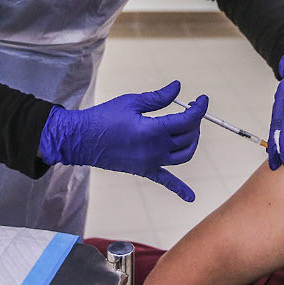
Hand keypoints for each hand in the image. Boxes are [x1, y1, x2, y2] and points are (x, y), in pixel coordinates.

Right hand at [40, 80, 206, 200]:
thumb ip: (159, 97)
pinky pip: (166, 181)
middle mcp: (155, 149)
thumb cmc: (104, 117)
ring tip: (189, 130)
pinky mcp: (144, 170)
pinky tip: (191, 197)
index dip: (199, 108)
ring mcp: (150, 162)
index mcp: (153, 130)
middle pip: (188, 136)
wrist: (81, 139)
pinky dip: (180, 189)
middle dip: (194, 121)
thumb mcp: (132, 102)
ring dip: (192, 142)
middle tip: (190, 110)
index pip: (187, 120)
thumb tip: (178, 87)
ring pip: (183, 155)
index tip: (202, 99)